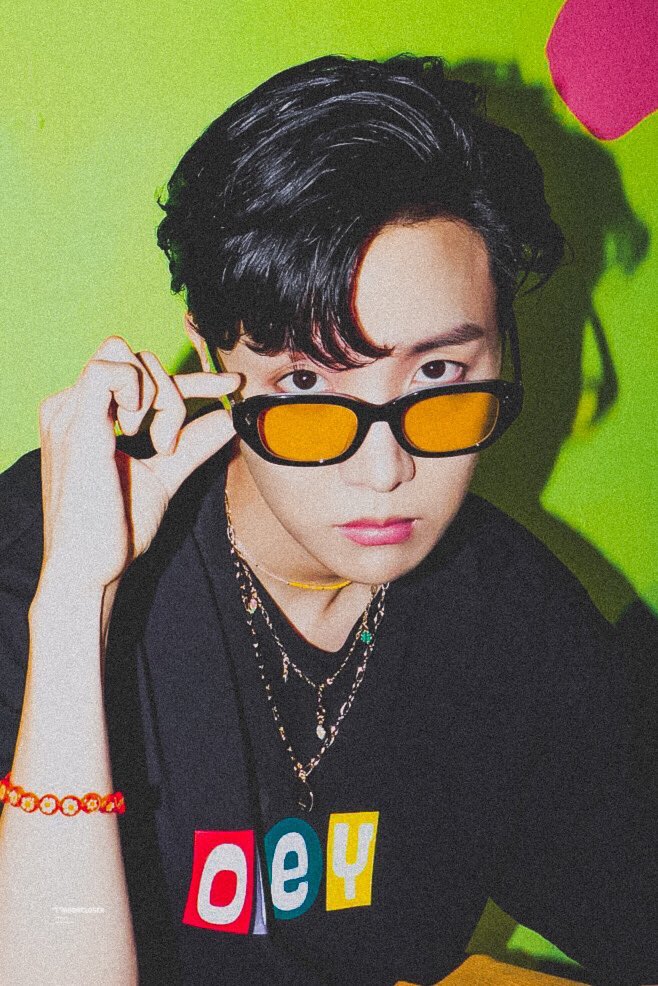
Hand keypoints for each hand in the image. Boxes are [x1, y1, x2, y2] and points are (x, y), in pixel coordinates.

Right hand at [38, 335, 240, 591]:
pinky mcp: (76, 425)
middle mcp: (70, 407)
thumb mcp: (165, 474)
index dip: (190, 378)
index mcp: (84, 417)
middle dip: (172, 393)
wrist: (89, 569)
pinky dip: (139, 388)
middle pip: (136, 358)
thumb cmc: (116, 529)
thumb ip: (193, 443)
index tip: (230, 384)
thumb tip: (230, 416)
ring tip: (157, 446)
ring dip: (159, 397)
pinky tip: (144, 430)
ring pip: (127, 358)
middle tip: (169, 446)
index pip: (139, 375)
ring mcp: (68, 412)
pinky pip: (108, 369)